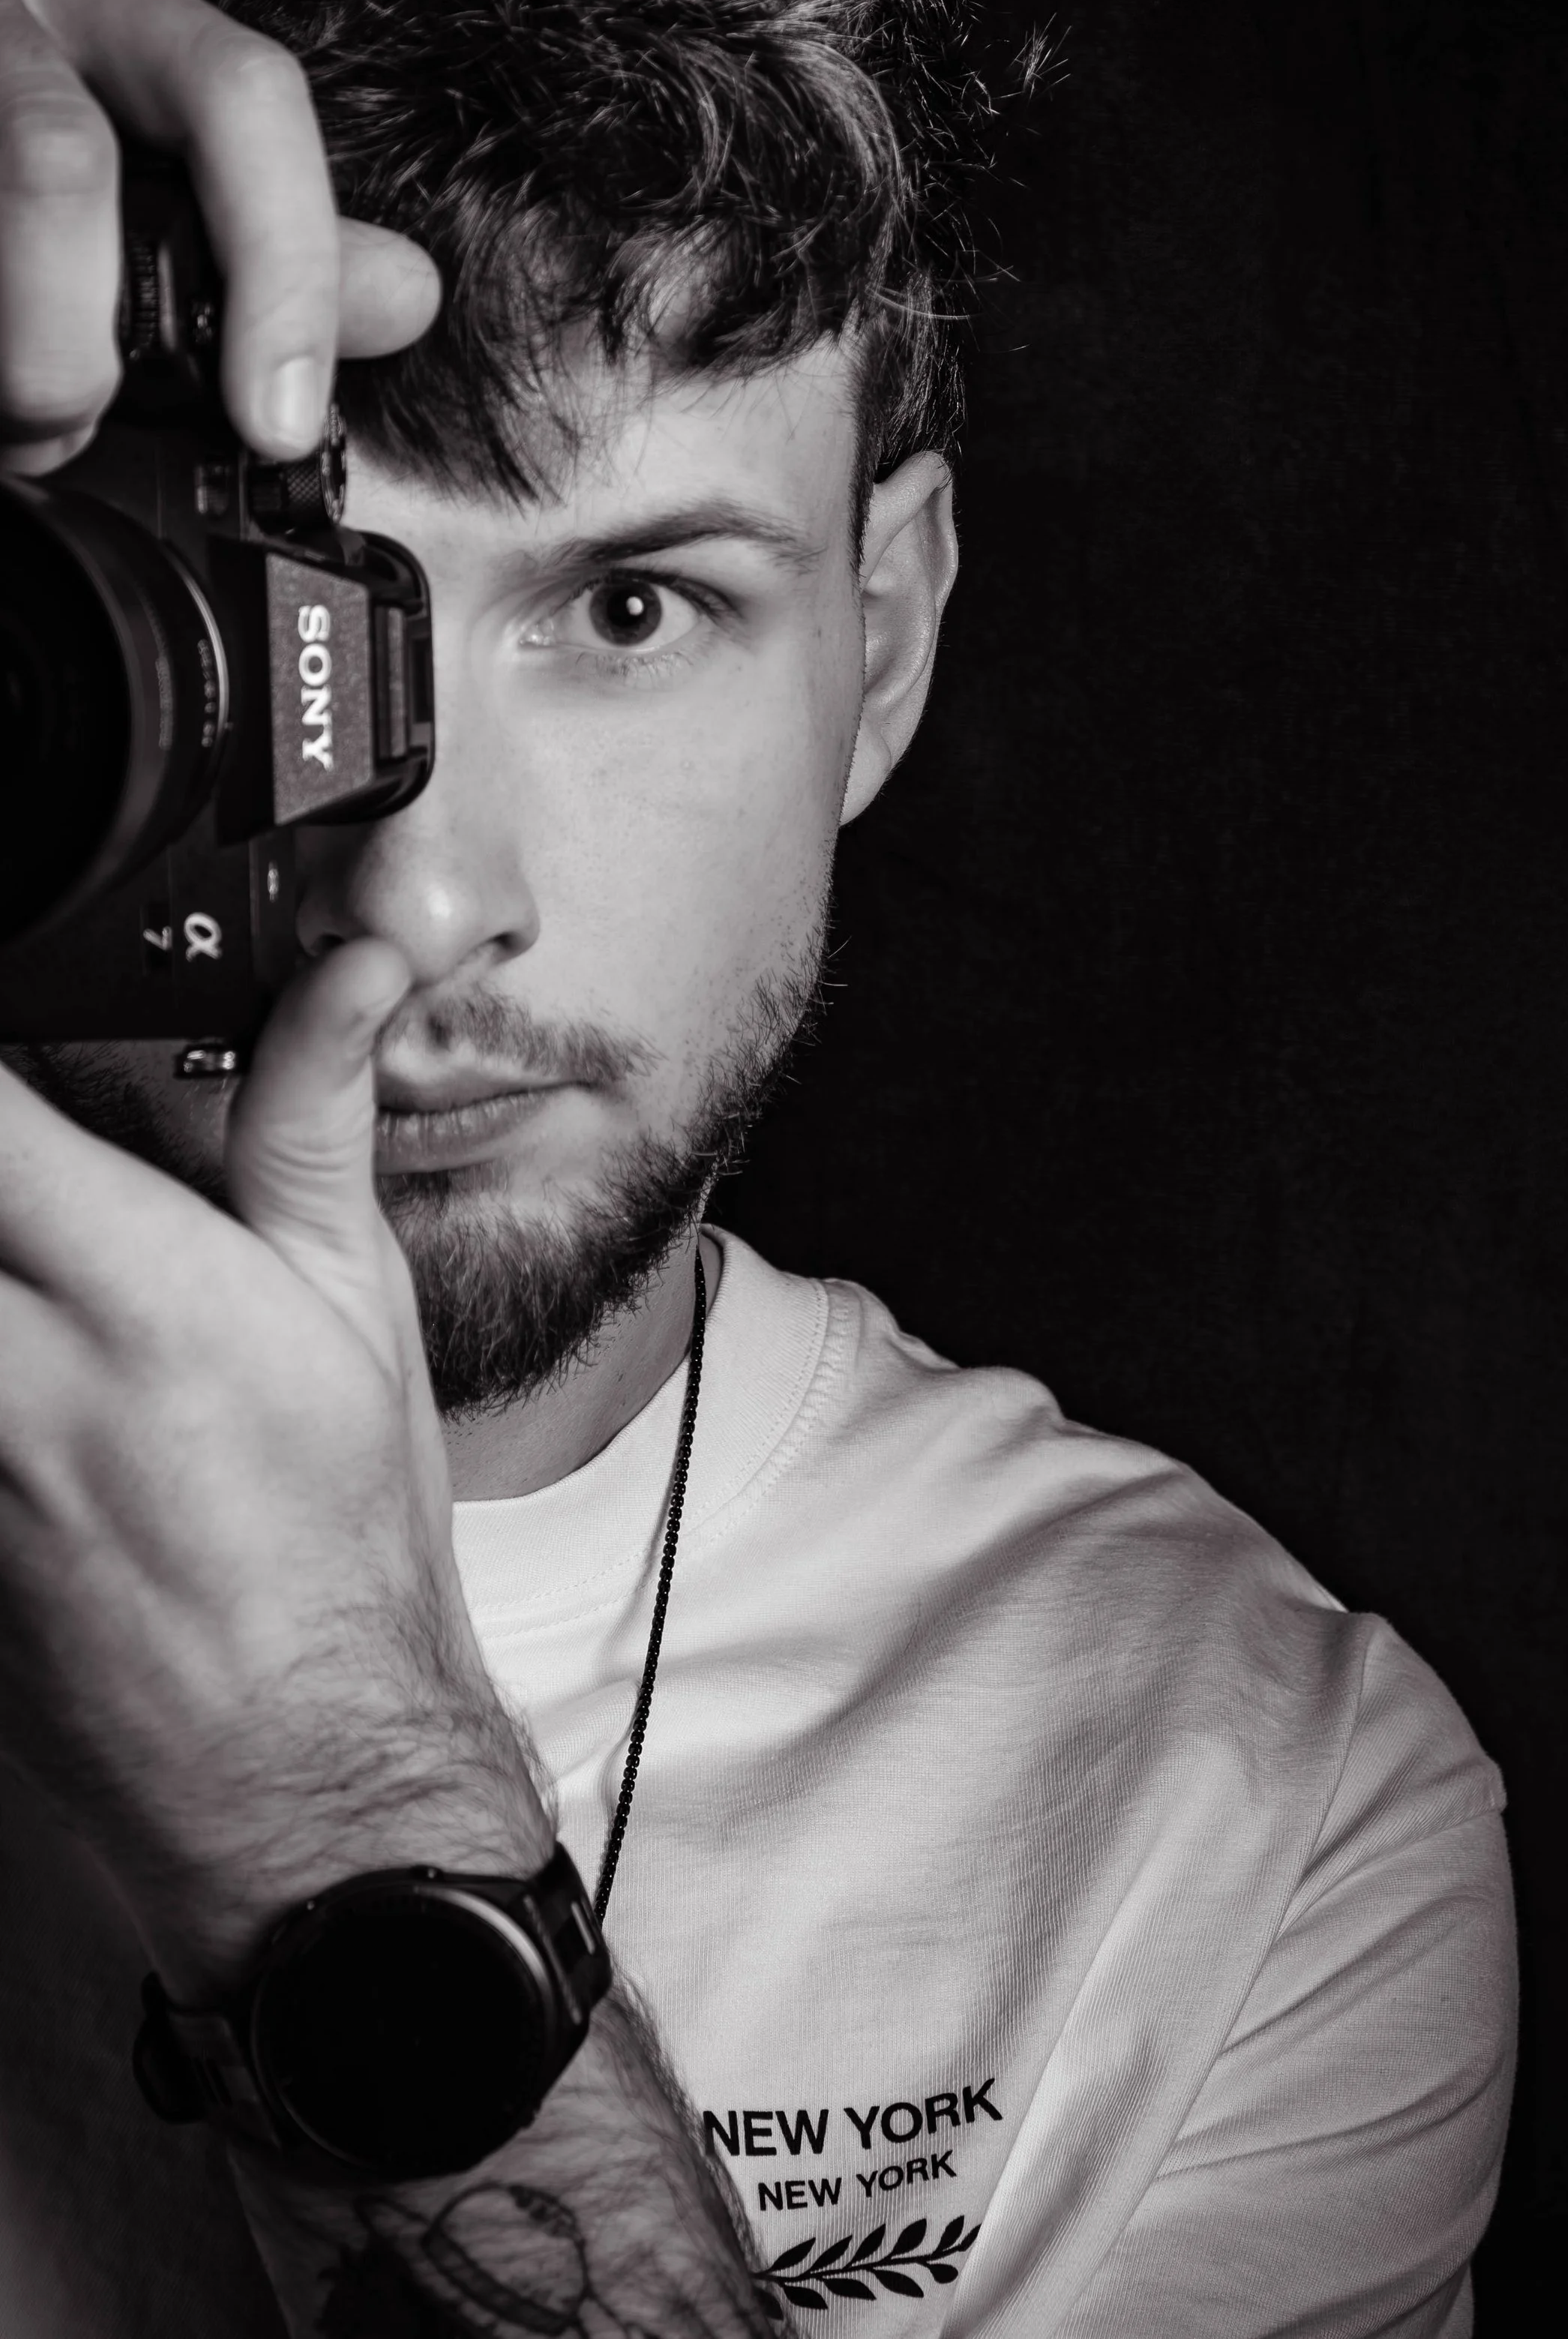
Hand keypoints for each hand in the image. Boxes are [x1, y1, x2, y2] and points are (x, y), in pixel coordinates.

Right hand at [0, 0, 439, 472]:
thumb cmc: (3, 148)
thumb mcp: (135, 155)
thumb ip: (266, 235)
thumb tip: (400, 296)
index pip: (240, 94)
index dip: (283, 270)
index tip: (278, 419)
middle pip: (61, 163)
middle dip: (73, 341)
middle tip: (71, 424)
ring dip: (15, 358)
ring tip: (15, 417)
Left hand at [0, 942, 549, 1997]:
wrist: (293, 1771)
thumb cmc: (345, 1540)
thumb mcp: (358, 1309)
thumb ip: (311, 1120)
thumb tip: (345, 970)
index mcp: (142, 1293)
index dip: (1, 1049)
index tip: (23, 1027)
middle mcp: (19, 1376)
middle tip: (42, 1188)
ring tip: (46, 1291)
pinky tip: (43, 1374)